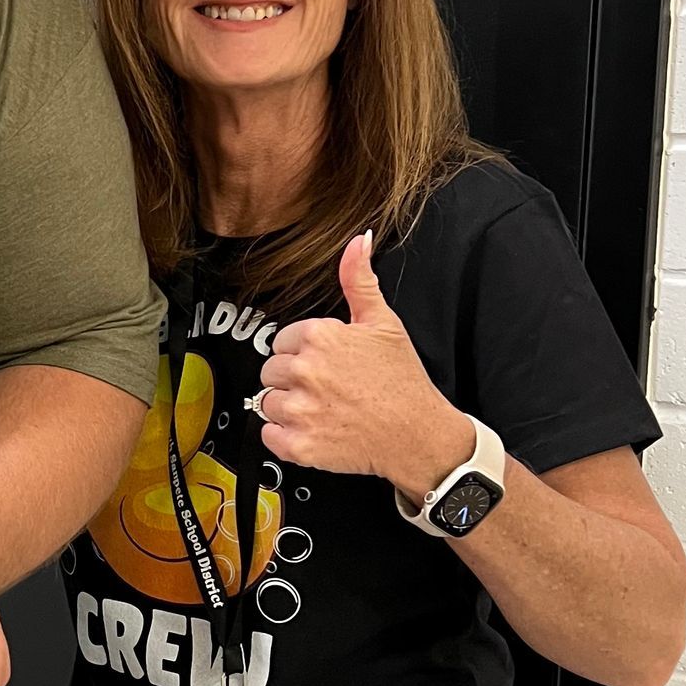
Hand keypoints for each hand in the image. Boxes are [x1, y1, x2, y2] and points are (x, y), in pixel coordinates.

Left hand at [257, 234, 471, 497]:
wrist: (418, 433)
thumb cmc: (402, 381)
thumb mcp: (383, 322)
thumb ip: (359, 280)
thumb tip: (358, 241)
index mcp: (318, 336)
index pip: (281, 341)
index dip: (303, 353)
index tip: (326, 364)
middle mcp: (305, 371)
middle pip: (270, 371)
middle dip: (293, 379)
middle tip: (326, 388)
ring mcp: (300, 409)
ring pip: (267, 402)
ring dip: (288, 408)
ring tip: (323, 409)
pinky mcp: (300, 445)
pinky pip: (268, 435)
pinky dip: (285, 437)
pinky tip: (313, 430)